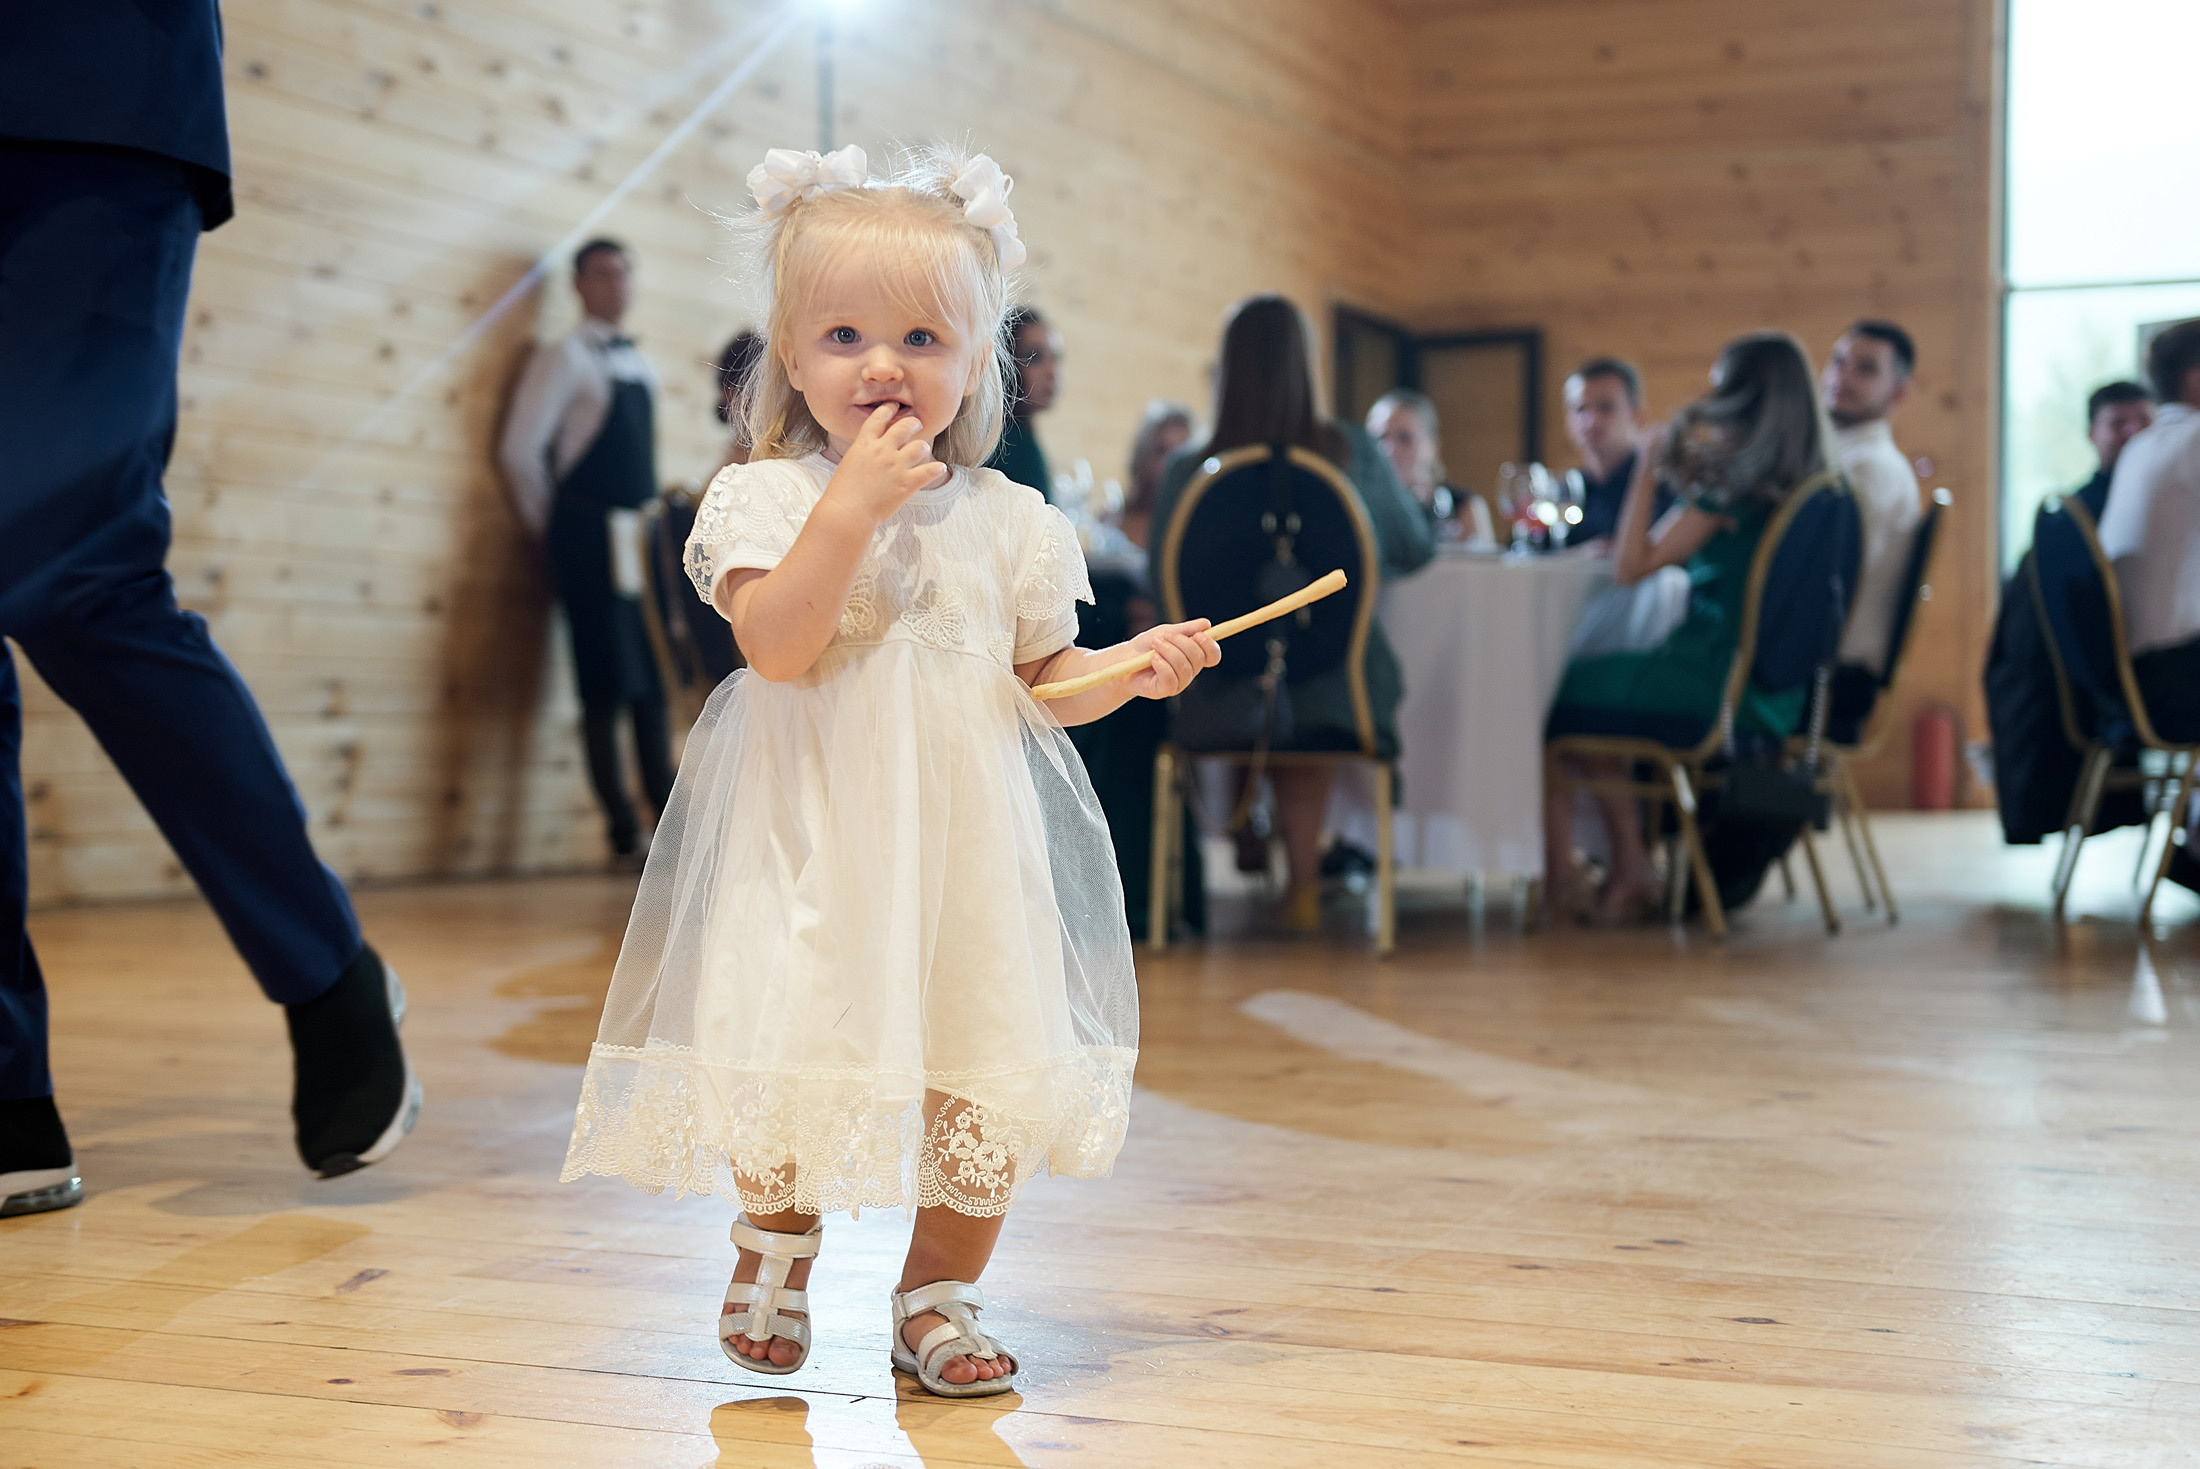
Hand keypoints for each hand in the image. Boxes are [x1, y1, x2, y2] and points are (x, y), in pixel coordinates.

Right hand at [824, 404, 942, 523]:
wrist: (847, 512)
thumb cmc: (842, 492)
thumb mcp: (849, 463)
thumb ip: (864, 454)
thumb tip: (873, 452)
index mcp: (864, 443)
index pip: (879, 418)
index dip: (889, 409)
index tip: (894, 407)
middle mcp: (882, 450)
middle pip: (905, 427)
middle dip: (913, 423)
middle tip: (916, 425)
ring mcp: (896, 466)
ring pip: (920, 446)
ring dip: (923, 448)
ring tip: (923, 451)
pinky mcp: (907, 483)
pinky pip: (929, 471)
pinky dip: (936, 469)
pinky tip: (940, 468)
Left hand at [1124, 619, 1219, 699]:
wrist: (1124, 659)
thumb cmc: (1146, 647)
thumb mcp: (1165, 632)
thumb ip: (1186, 629)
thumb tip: (1206, 624)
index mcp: (1193, 658)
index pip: (1213, 656)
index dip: (1210, 646)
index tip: (1198, 635)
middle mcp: (1189, 672)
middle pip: (1199, 658)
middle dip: (1181, 643)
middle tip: (1163, 636)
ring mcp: (1178, 683)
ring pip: (1184, 667)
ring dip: (1168, 651)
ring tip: (1154, 645)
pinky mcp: (1164, 690)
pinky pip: (1170, 678)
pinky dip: (1162, 665)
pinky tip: (1153, 659)